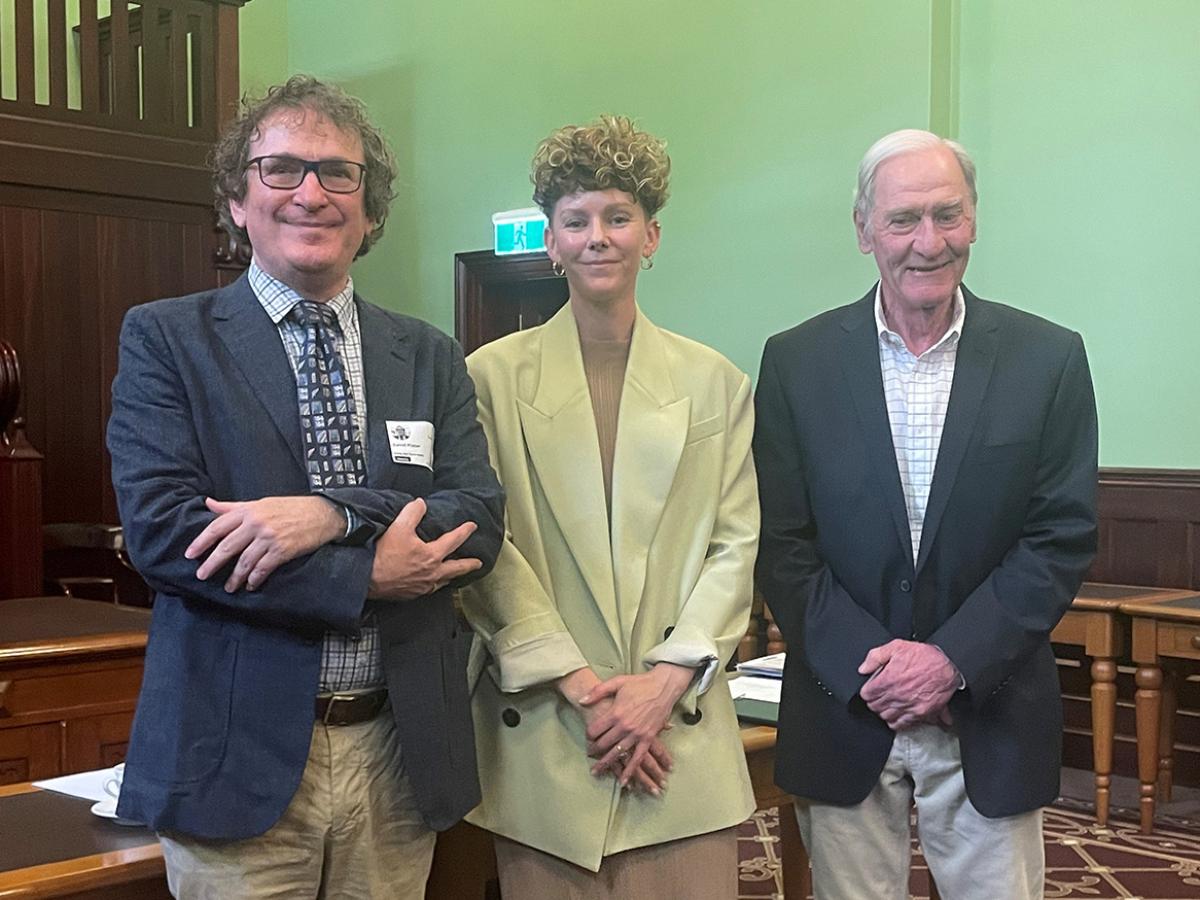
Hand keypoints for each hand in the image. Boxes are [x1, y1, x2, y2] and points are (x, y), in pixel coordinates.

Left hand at [186, 496, 344, 591]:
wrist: (321, 513)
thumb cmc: (290, 508)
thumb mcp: (260, 503)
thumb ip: (232, 507)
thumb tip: (208, 504)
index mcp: (249, 511)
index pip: (218, 527)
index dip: (202, 542)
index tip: (190, 554)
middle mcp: (256, 524)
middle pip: (227, 547)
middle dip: (212, 563)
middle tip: (201, 575)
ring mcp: (269, 538)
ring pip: (244, 561)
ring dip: (234, 577)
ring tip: (229, 587)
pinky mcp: (282, 550)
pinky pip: (263, 568)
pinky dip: (255, 579)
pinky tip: (250, 585)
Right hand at [368, 498, 481, 598]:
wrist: (367, 579)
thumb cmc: (383, 555)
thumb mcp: (399, 527)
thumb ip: (412, 513)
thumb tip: (421, 504)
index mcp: (432, 556)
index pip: (454, 541)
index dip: (464, 532)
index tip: (472, 526)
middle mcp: (432, 573)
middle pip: (457, 568)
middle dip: (469, 564)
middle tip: (478, 563)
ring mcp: (423, 586)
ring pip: (444, 581)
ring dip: (453, 576)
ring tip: (456, 574)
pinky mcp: (413, 594)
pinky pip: (431, 589)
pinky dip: (437, 585)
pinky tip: (434, 583)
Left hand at [580, 663, 693, 788]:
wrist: (663, 686)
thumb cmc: (640, 683)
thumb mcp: (617, 682)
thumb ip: (597, 692)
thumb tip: (581, 701)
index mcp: (615, 713)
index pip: (594, 730)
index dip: (588, 735)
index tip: (587, 736)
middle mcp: (624, 726)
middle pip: (603, 743)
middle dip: (594, 750)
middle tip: (589, 753)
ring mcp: (636, 734)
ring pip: (617, 754)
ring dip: (606, 764)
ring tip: (596, 771)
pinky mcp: (648, 738)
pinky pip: (638, 759)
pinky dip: (630, 771)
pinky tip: (623, 781)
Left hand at [857, 639, 959, 729]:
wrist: (950, 665)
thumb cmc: (926, 656)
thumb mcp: (897, 646)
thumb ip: (876, 656)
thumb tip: (863, 669)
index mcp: (889, 679)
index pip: (867, 694)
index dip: (867, 691)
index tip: (870, 689)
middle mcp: (897, 695)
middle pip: (875, 707)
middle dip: (874, 701)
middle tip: (878, 696)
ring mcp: (908, 706)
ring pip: (886, 717)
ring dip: (884, 711)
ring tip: (887, 705)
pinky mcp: (920, 713)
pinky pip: (902, 724)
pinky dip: (897, 722)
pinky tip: (897, 714)